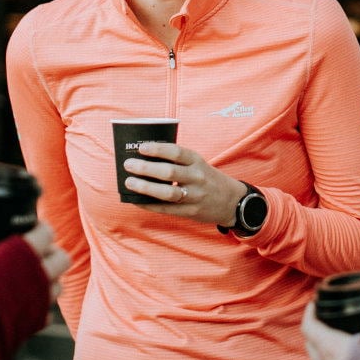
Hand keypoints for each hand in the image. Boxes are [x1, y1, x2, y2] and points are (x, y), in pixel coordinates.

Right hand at [22, 221, 70, 319]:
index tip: (33, 229)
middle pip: (62, 258)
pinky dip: (39, 308)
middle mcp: (39, 274)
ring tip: (28, 283)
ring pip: (57, 287)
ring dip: (48, 283)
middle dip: (52, 256)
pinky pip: (46, 313)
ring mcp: (41, 300)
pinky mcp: (36, 322)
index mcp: (24, 251)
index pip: (46, 232)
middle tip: (33, 257)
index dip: (40, 229)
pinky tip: (23, 307)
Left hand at [122, 141, 245, 225]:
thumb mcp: (198, 164)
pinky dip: (149, 204)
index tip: (141, 148)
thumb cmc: (207, 178)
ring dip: (146, 187)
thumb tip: (145, 158)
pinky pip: (166, 209)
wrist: (231, 201)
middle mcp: (197, 177)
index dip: (158, 149)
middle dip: (146, 168)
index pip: (176, 152)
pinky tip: (136, 200)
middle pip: (169, 172)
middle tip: (128, 165)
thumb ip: (178, 161)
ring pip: (167, 193)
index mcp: (197, 161)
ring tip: (129, 183)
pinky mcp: (190, 212)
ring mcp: (194, 196)